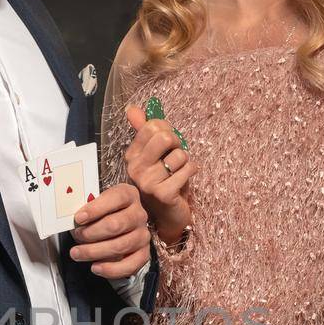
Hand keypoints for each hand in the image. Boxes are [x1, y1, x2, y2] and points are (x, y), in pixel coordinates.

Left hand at [69, 181, 150, 278]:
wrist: (117, 226)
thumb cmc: (102, 214)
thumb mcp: (94, 204)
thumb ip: (86, 209)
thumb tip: (74, 221)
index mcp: (128, 195)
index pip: (116, 198)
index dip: (96, 209)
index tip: (79, 218)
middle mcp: (138, 214)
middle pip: (116, 225)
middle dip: (91, 233)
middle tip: (77, 236)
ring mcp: (142, 235)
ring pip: (120, 246)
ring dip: (95, 252)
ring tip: (77, 254)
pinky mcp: (143, 253)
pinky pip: (130, 265)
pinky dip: (111, 269)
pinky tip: (95, 267)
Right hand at [124, 104, 193, 243]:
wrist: (168, 215)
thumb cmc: (164, 181)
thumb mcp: (154, 154)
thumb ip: (144, 130)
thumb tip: (132, 109)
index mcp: (132, 155)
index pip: (153, 126)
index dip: (168, 132)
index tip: (167, 147)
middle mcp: (135, 168)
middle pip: (165, 137)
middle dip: (178, 145)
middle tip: (176, 160)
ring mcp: (147, 182)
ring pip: (180, 155)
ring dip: (186, 162)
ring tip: (179, 173)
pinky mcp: (163, 194)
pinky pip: (187, 169)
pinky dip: (191, 172)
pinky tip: (184, 182)